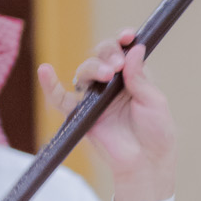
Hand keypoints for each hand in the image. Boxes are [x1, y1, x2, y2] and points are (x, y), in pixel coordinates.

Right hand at [37, 31, 175, 200]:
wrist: (147, 163)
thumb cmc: (156, 134)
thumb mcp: (155, 102)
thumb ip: (141, 77)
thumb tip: (135, 49)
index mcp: (132, 78)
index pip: (123, 52)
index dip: (123, 40)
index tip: (128, 36)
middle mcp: (112, 84)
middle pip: (101, 56)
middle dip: (108, 53)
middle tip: (117, 65)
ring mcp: (95, 98)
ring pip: (84, 72)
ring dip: (93, 67)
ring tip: (107, 75)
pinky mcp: (82, 115)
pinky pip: (60, 98)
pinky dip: (50, 85)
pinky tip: (45, 71)